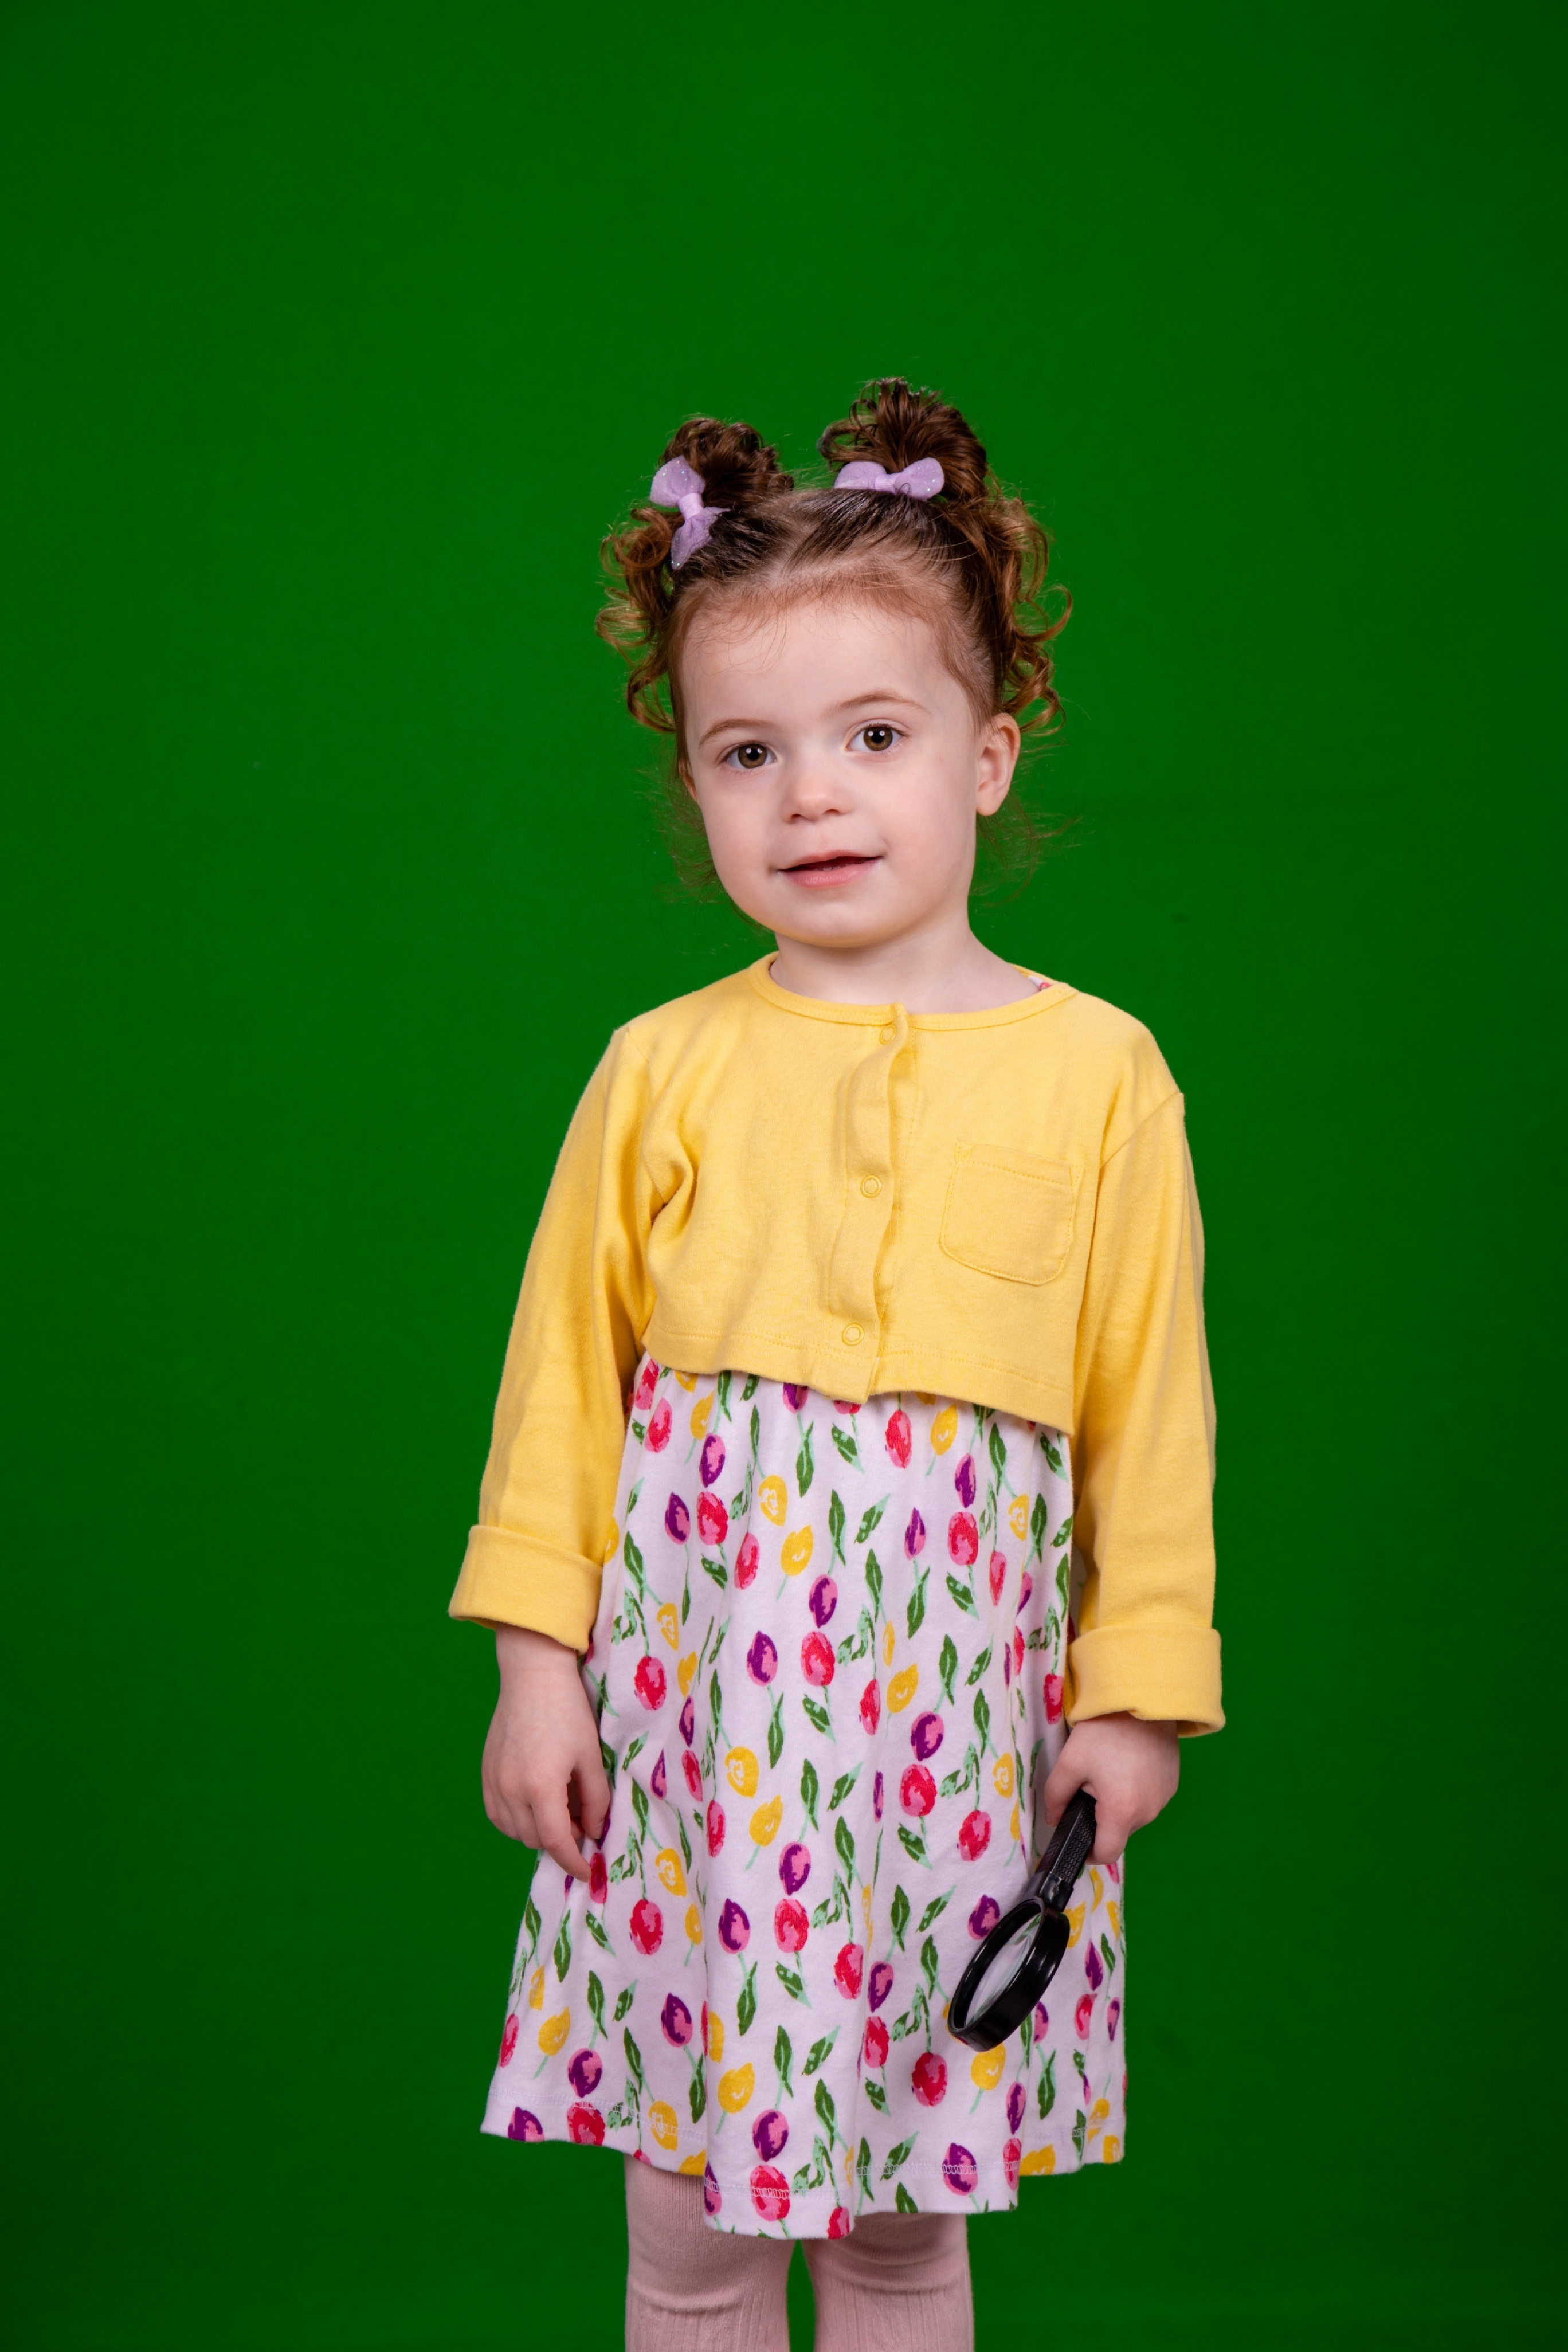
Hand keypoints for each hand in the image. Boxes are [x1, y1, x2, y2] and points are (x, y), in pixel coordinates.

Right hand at [482, 1626, 611, 1879]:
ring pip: (515, 1831)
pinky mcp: (485, 1773)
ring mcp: (494, 1782)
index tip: (587, 1871)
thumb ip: (595, 1799)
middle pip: (536, 1839)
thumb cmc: (568, 1712)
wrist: (532, 1676)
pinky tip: (534, 1804)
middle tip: (582, 1821)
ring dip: (538, 1832)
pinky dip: (517, 1820)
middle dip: (561, 1842)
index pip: (557, 1842)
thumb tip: (593, 1832)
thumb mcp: (591, 1756)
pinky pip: (498, 1815)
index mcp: (541, 1786)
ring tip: (561, 1809)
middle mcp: (511, 1789)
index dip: (574, 1862)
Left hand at [1041, 1711, 1179, 1864]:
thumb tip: (1053, 1819)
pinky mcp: (1172, 1784)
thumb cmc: (1104, 1732)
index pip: (1106, 1853)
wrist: (1142, 1700)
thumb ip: (1056, 1796)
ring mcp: (1164, 1798)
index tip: (1077, 1838)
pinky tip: (1128, 1765)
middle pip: (1119, 1832)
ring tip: (1111, 1770)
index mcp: (1121, 1812)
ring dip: (1119, 1804)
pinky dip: (1136, 1791)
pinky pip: (1149, 1799)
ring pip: (1134, 1815)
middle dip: (1102, 1818)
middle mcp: (1148, 1812)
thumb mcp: (1069, 1762)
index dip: (1088, 1852)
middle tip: (1091, 1785)